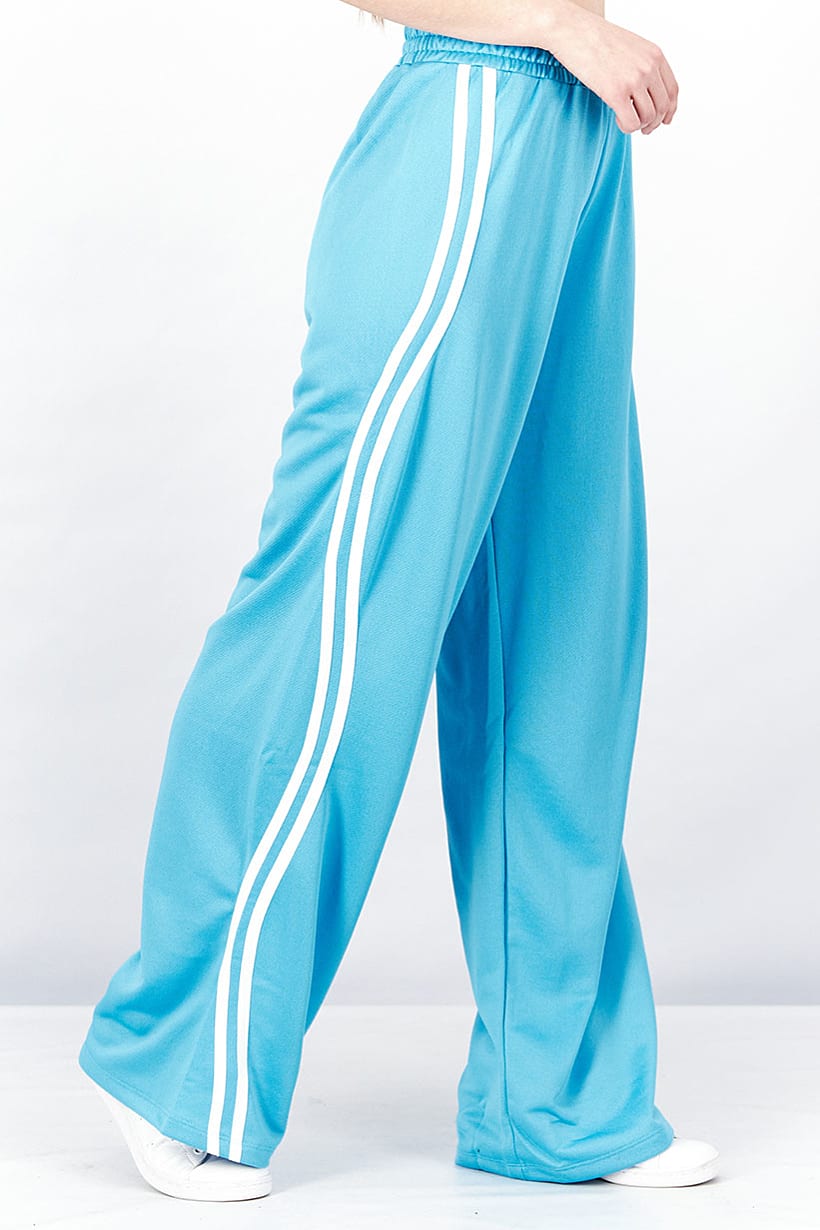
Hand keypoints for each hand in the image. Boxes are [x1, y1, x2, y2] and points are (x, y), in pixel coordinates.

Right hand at [547, 8, 678, 134]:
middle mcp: (648, 67)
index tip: (663, 120)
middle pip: (662, 107)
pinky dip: (626, 127)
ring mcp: (633, 80)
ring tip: (626, 121)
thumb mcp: (630, 46)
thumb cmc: (595, 37)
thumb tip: (644, 92)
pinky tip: (617, 120)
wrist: (573, 30)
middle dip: (653, 123)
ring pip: (647, 117)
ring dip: (638, 125)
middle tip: (644, 129)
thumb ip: (642, 65)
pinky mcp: (616, 92)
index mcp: (654, 55)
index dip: (669, 110)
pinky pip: (631, 122)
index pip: (672, 90)